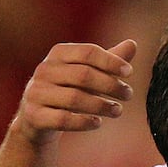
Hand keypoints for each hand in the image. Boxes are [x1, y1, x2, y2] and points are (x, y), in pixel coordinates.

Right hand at [14, 40, 135, 145]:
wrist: (37, 119)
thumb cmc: (68, 90)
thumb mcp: (87, 74)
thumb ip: (108, 61)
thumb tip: (133, 43)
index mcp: (58, 54)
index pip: (87, 52)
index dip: (110, 61)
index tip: (129, 72)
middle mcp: (44, 70)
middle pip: (83, 75)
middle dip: (110, 85)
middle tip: (128, 94)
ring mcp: (36, 93)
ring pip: (74, 98)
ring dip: (101, 105)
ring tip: (118, 110)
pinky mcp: (34, 116)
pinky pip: (63, 119)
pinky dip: (84, 121)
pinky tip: (98, 122)